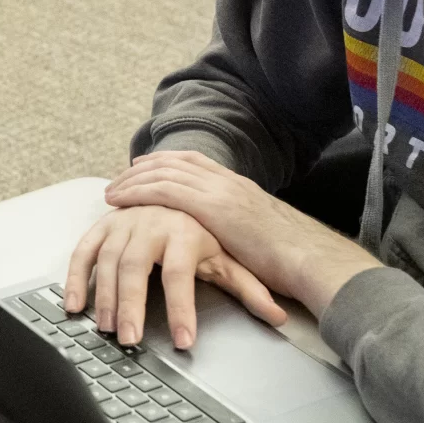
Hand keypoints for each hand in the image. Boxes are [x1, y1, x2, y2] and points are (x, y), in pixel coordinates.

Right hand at [65, 205, 284, 349]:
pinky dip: (74, 276)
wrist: (177, 187)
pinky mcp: (103, 226)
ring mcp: (122, 223)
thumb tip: (278, 317)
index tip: (183, 341)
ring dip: (103, 296)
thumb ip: (248, 287)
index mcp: (183, 232)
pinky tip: (74, 304)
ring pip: (106, 260)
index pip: (180, 275)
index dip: (182, 309)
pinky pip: (83, 250)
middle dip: (131, 306)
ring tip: (105, 329)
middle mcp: (149, 224)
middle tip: (130, 340)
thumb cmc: (201, 230)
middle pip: (135, 267)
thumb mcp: (227, 256)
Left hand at [104, 150, 381, 324]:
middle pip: (174, 163)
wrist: (311, 260)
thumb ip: (244, 228)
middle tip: (121, 175)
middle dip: (145, 168)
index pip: (196, 163)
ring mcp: (219, 191)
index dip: (168, 162)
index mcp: (240, 186)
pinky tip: (120, 199)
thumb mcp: (264, 234)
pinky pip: (163, 191)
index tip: (147, 165)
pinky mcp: (211, 207)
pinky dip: (137, 192)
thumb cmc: (294, 259)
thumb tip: (234, 237)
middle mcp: (227, 181)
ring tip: (112, 191)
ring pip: (163, 174)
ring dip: (134, 180)